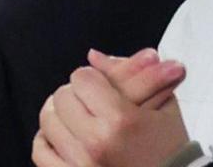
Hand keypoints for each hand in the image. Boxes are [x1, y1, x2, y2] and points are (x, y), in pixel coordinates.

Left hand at [31, 50, 190, 166]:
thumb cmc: (172, 150)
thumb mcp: (163, 108)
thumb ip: (131, 76)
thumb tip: (94, 55)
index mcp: (120, 120)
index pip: (82, 78)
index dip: (92, 78)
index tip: (101, 86)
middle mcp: (96, 142)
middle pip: (61, 97)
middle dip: (76, 95)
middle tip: (90, 103)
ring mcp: (80, 163)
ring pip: (48, 121)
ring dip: (61, 116)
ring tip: (78, 119)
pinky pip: (40, 151)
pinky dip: (47, 141)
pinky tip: (64, 139)